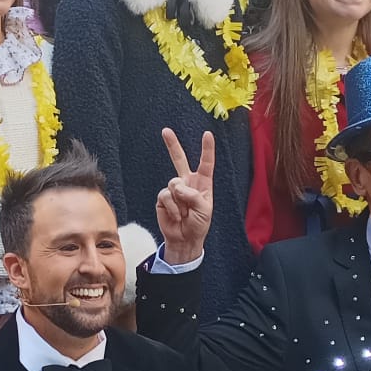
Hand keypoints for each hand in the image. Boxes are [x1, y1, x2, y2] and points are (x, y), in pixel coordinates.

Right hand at [154, 127, 214, 266]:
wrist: (184, 239)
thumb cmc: (199, 224)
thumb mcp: (204, 210)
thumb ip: (193, 195)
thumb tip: (177, 187)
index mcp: (202, 183)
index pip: (205, 163)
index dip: (206, 149)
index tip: (207, 134)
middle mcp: (187, 183)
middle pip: (179, 160)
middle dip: (172, 145)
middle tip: (165, 131)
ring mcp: (173, 190)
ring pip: (173, 183)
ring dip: (180, 201)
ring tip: (184, 213)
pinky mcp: (163, 198)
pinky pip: (166, 195)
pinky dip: (172, 207)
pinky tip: (176, 215)